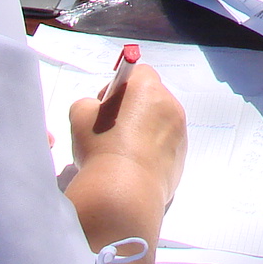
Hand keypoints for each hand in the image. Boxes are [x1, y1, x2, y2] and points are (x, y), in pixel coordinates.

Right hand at [63, 65, 187, 263]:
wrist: (123, 190)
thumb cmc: (101, 146)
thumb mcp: (80, 115)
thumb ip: (89, 103)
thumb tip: (97, 109)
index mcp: (148, 88)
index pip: (138, 72)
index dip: (120, 86)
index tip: (106, 106)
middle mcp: (170, 105)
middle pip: (151, 98)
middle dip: (134, 109)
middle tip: (111, 131)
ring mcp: (180, 132)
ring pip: (159, 124)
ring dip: (144, 131)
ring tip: (122, 154)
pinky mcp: (182, 157)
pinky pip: (166, 147)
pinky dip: (152, 152)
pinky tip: (133, 168)